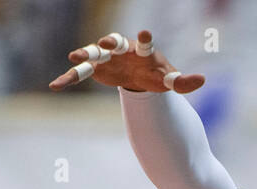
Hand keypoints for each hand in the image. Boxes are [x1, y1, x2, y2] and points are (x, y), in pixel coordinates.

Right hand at [49, 30, 204, 93]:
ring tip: (74, 57)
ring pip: (93, 53)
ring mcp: (106, 58)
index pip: (145, 43)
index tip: (146, 34)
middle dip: (109, 42)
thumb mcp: (169, 80)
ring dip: (84, 54)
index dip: (145, 39)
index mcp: (142, 51)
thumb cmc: (155, 74)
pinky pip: (79, 74)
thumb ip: (184, 81)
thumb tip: (202, 80)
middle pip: (114, 43)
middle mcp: (122, 49)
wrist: (138, 77)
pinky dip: (67, 79)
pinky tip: (54, 86)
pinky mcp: (95, 70)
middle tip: (105, 42)